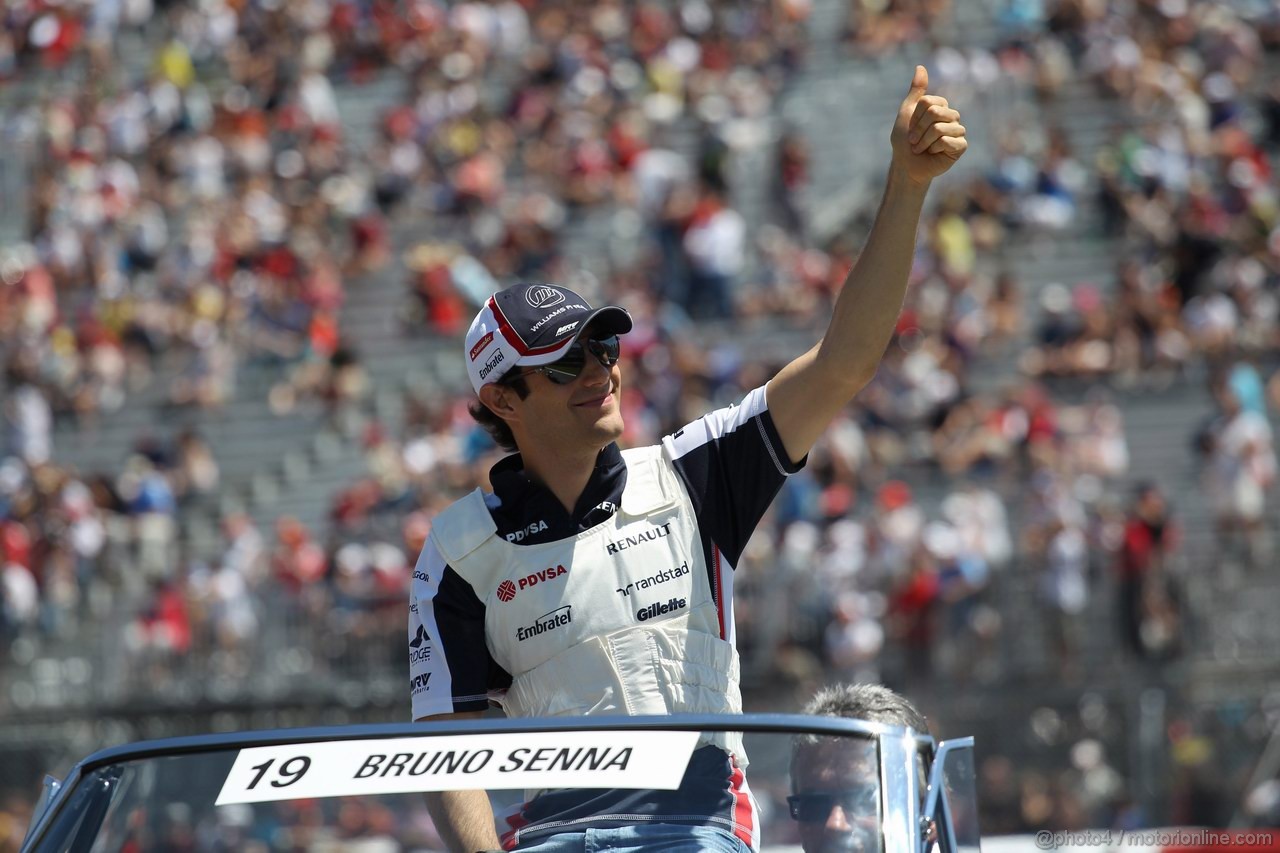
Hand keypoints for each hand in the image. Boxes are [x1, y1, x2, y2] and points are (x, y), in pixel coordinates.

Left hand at [891, 65, 967, 185]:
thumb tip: (920, 66)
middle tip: (914, 141)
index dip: (915, 118)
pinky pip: (947, 141)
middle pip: (935, 112)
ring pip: (939, 128)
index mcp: (941, 106)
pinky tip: (934, 154)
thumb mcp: (907, 113)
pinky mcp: (961, 146)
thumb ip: (916, 91)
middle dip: (918, 130)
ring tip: (922, 149)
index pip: (928, 102)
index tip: (910, 128)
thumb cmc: (905, 141)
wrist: (907, 165)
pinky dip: (934, 149)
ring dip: (924, 141)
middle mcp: (952, 116)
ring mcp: (958, 131)